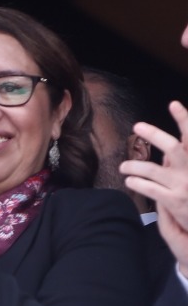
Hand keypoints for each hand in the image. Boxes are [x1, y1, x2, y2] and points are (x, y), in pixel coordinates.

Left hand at [123, 100, 187, 273]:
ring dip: (134, 165)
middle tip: (138, 126)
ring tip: (123, 167)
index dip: (185, 120)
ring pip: (153, 169)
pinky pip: (149, 188)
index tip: (174, 104)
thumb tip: (166, 155)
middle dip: (155, 134)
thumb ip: (180, 163)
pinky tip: (129, 181)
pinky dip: (137, 183)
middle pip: (173, 147)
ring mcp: (184, 185)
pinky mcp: (174, 201)